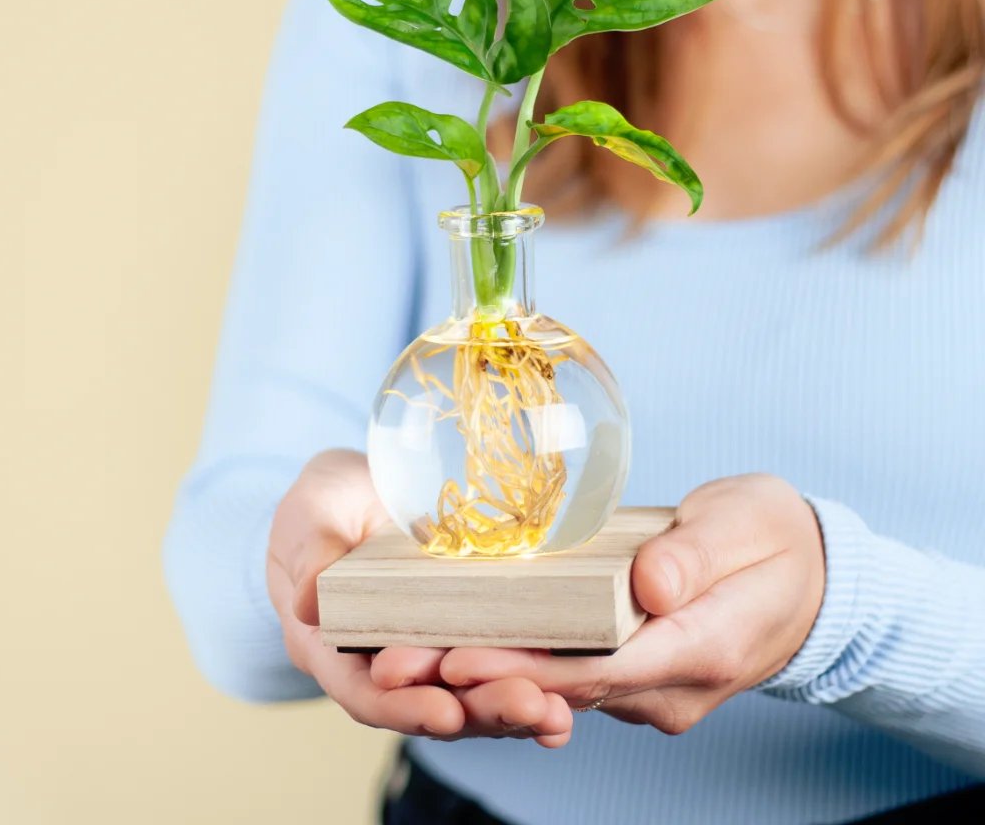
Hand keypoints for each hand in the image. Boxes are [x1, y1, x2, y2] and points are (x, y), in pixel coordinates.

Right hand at [266, 449, 573, 744]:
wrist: (364, 487)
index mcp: (337, 646)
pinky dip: (537, 674)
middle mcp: (388, 660)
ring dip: (518, 703)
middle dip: (484, 710)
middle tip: (533, 707)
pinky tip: (572, 687)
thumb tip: (306, 602)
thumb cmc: (327, 503)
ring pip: (474, 690)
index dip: (406, 708)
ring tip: (559, 711)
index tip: (447, 713)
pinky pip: (503, 656)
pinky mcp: (473, 625)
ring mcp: (435, 646)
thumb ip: (309, 552)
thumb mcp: (312, 514)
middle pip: (435, 701)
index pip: (368, 692)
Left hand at [435, 474, 825, 734]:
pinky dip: (522, 664)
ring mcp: (655, 688)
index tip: (459, 659)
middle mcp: (672, 686)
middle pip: (565, 689)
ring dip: (491, 676)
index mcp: (702, 647)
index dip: (527, 670)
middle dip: (483, 679)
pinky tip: (467, 646)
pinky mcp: (640, 675)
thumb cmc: (775, 538)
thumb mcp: (746, 524)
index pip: (600, 670)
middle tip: (402, 665)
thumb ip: (696, 555)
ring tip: (412, 657)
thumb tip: (646, 588)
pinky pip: (574, 677)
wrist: (812, 579)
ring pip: (563, 689)